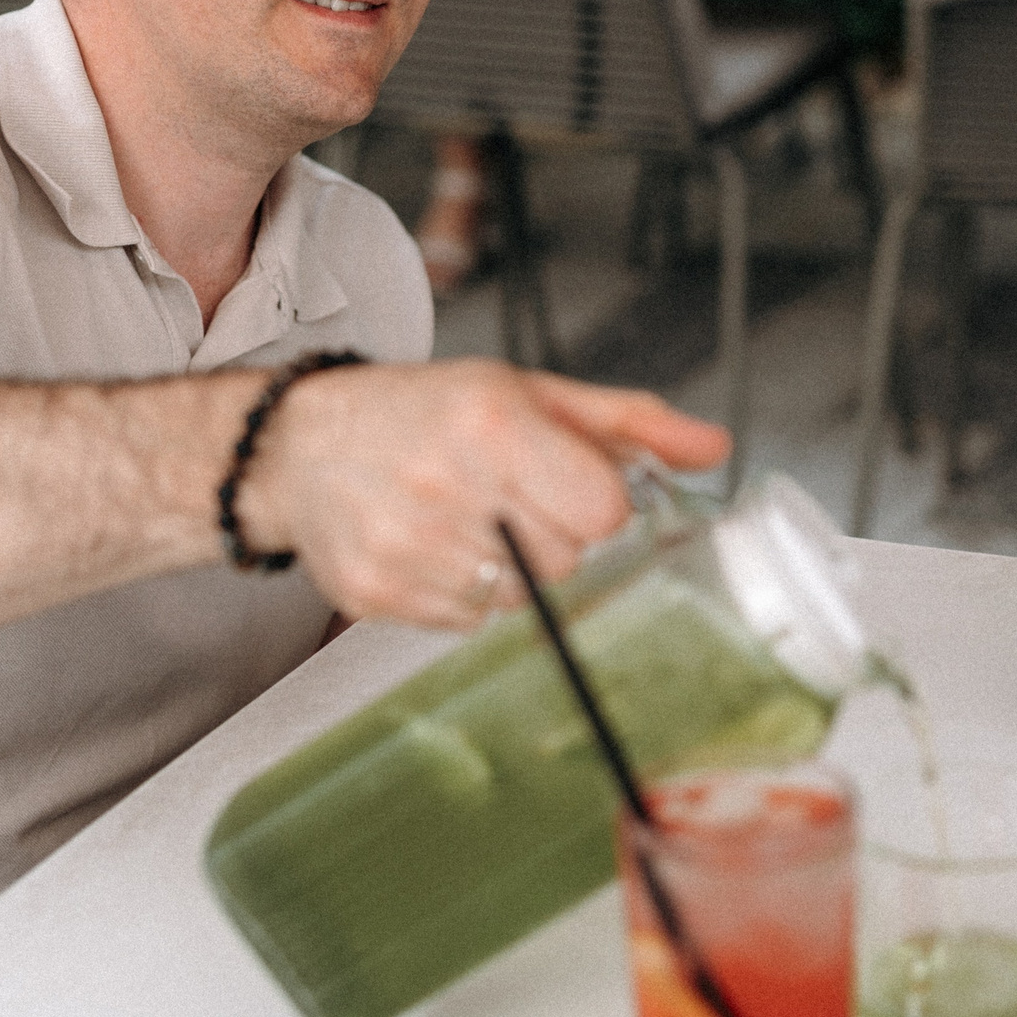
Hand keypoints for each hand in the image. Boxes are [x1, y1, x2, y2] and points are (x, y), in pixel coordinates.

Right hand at [238, 359, 728, 628]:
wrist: (302, 443)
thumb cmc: (426, 412)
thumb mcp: (529, 393)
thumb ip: (629, 423)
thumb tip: (715, 449)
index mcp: (491, 425)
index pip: (602, 510)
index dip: (597, 503)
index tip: (569, 486)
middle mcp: (444, 487)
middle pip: (565, 562)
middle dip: (555, 537)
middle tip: (512, 501)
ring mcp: (405, 547)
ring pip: (519, 601)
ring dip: (511, 571)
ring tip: (470, 522)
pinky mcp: (375, 594)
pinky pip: (467, 622)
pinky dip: (465, 595)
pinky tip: (436, 548)